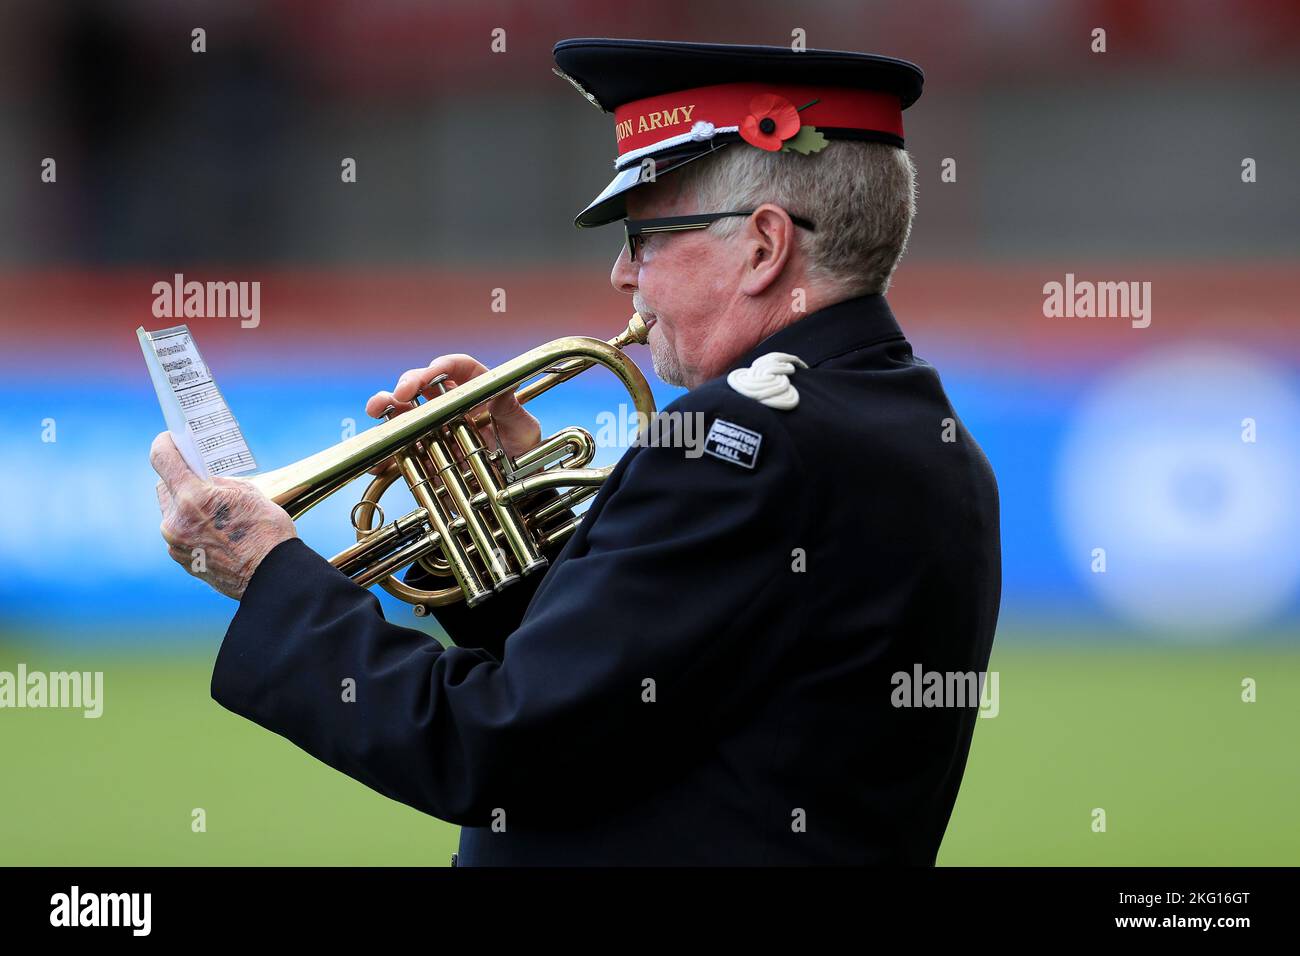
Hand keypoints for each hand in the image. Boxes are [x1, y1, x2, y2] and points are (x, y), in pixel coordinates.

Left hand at [151, 432, 297, 599]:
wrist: (273, 576)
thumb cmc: (267, 532)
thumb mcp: (246, 493)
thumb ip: (217, 482)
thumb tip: (202, 477)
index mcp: (193, 498)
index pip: (162, 458)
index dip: (166, 443)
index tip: (172, 438)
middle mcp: (176, 520)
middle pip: (164, 485)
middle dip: (180, 478)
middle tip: (200, 476)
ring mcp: (175, 542)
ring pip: (170, 510)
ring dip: (185, 504)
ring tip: (213, 509)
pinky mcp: (180, 558)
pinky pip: (178, 531)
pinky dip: (191, 525)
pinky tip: (214, 530)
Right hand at [365, 354, 541, 472]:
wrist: (515, 493)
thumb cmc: (524, 456)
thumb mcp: (525, 433)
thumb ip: (513, 411)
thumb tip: (503, 390)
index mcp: (478, 391)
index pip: (460, 368)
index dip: (444, 365)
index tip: (431, 372)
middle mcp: (453, 404)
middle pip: (425, 383)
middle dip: (408, 383)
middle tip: (399, 393)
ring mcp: (436, 427)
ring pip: (406, 410)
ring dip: (388, 407)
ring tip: (377, 409)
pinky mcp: (424, 452)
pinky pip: (401, 448)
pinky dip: (386, 452)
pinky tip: (378, 456)